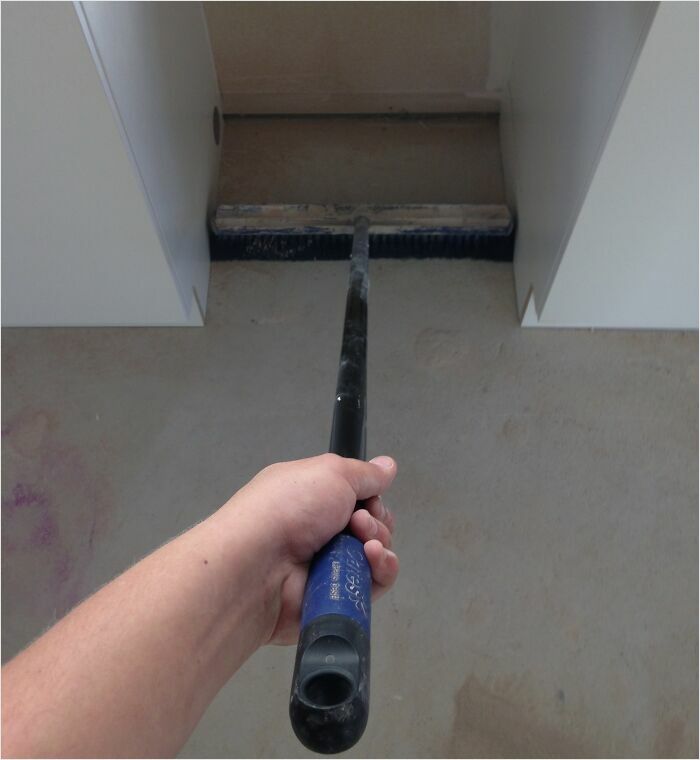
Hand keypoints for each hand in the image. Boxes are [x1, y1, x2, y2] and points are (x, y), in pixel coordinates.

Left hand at [223, 453, 398, 644]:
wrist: (258, 563)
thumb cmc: (290, 507)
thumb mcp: (332, 473)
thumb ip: (366, 473)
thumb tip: (388, 465)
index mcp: (312, 496)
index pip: (357, 497)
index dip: (370, 497)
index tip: (368, 497)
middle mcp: (319, 530)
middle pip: (371, 525)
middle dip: (375, 520)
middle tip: (357, 522)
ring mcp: (327, 564)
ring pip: (376, 554)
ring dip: (378, 543)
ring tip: (362, 543)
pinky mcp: (335, 595)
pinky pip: (374, 584)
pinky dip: (381, 569)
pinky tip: (373, 560)